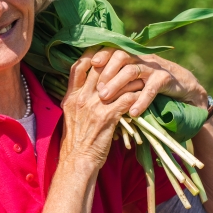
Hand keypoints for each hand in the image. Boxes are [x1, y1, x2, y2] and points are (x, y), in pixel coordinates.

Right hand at [59, 49, 140, 168]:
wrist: (77, 161)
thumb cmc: (75, 141)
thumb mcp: (70, 115)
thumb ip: (77, 99)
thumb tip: (86, 88)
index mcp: (71, 96)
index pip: (79, 66)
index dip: (91, 55)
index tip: (102, 51)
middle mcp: (81, 98)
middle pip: (99, 69)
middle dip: (115, 62)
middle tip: (128, 59)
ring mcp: (94, 106)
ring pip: (116, 81)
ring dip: (130, 78)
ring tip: (140, 77)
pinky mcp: (107, 117)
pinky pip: (126, 99)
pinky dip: (136, 96)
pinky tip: (142, 96)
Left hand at [90, 48, 207, 116]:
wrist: (184, 86)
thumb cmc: (151, 82)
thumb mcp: (134, 76)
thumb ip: (117, 74)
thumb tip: (92, 82)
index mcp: (132, 54)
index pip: (114, 49)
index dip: (102, 54)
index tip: (91, 64)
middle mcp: (142, 57)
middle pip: (121, 57)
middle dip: (106, 72)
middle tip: (96, 88)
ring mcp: (154, 67)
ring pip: (132, 71)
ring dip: (117, 85)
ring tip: (106, 99)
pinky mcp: (165, 79)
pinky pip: (151, 89)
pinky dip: (141, 101)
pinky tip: (132, 112)